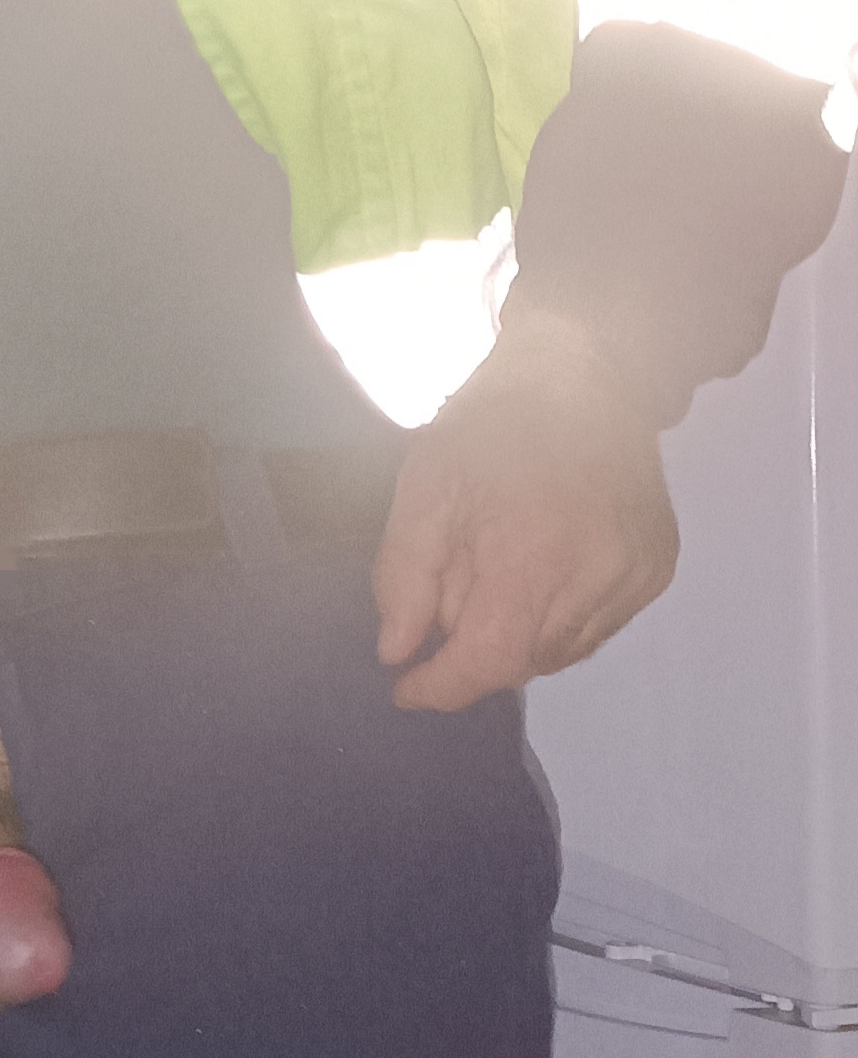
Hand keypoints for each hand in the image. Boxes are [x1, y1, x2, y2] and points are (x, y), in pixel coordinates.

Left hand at [372, 310, 679, 712]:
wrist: (585, 371)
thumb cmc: (490, 426)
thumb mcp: (423, 490)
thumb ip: (403, 579)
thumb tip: (399, 652)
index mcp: (534, 553)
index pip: (491, 660)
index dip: (442, 685)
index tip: (405, 687)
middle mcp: (598, 575)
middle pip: (523, 659)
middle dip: (474, 644)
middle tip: (452, 588)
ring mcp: (637, 574)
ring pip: (561, 650)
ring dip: (517, 632)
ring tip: (500, 566)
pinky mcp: (658, 569)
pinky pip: (597, 627)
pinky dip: (557, 617)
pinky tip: (542, 565)